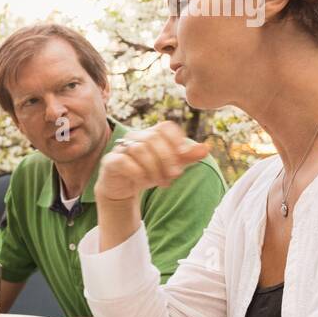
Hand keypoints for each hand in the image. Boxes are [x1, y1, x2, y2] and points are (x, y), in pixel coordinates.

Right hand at [94, 121, 208, 202]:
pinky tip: (144, 181)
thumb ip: (186, 158)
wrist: (122, 188)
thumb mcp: (169, 167)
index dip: (176, 140)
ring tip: (162, 182)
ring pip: (140, 150)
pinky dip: (138, 172)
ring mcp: (120, 148)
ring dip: (154, 168)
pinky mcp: (110, 161)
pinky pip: (124, 161)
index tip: (183, 157)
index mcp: (150, 134)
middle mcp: (134, 137)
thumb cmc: (147, 173)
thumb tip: (207, 148)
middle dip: (167, 158)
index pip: (165, 127)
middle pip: (153, 138)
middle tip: (175, 176)